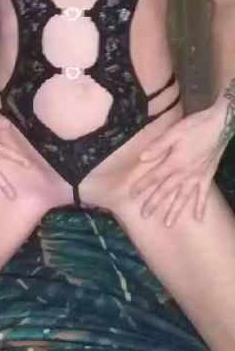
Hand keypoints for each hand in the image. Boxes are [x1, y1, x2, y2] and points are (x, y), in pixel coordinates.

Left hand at [129, 99, 227, 226]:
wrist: (219, 125)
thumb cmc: (194, 127)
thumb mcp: (173, 132)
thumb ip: (158, 146)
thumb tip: (142, 158)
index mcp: (174, 162)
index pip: (154, 177)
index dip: (142, 186)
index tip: (131, 195)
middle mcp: (185, 173)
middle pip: (166, 191)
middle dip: (154, 203)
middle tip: (144, 216)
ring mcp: (197, 177)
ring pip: (183, 197)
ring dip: (175, 211)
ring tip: (167, 224)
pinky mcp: (207, 176)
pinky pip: (204, 195)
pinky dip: (200, 207)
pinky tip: (198, 219)